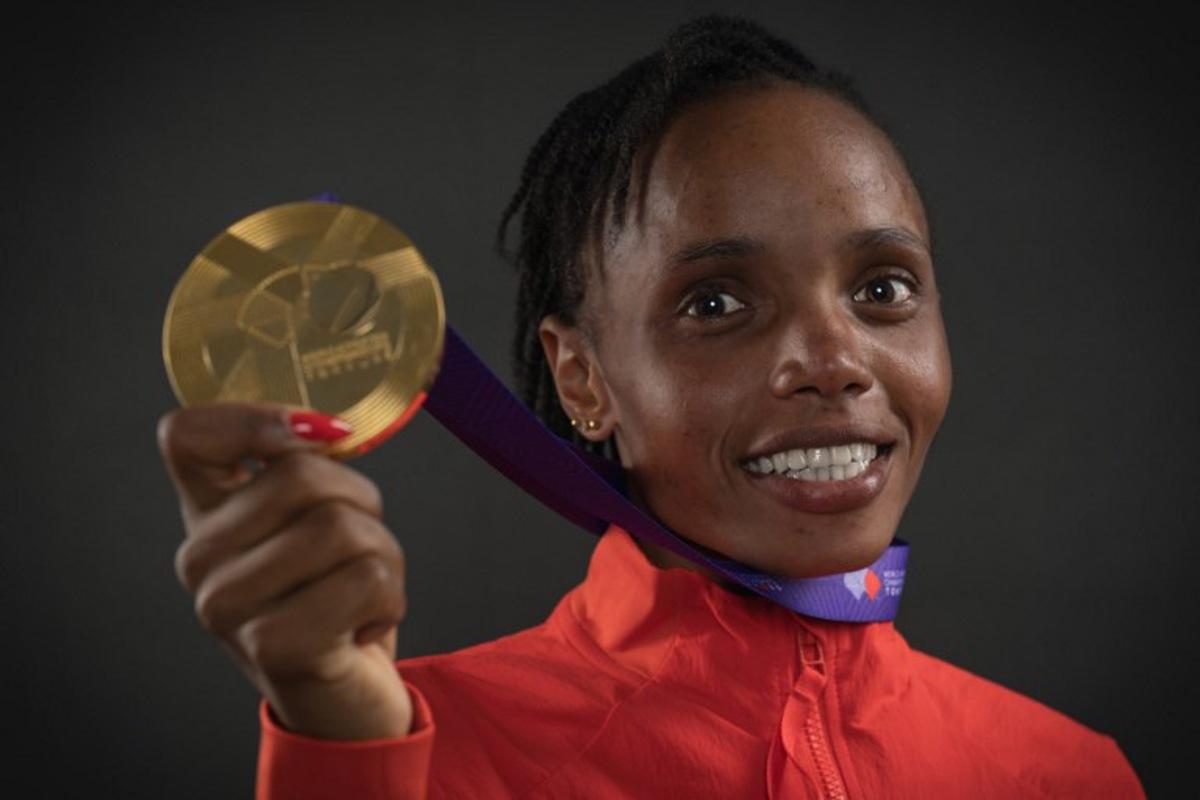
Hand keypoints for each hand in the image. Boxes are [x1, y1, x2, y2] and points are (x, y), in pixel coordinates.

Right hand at [157, 404, 412, 739]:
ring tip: (361, 594)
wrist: (343, 699)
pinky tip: (361, 629)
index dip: (256, 417)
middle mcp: (198, 558)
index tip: (320, 435)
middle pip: (301, 475)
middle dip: (362, 504)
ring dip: (384, 555)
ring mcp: (225, 605)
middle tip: (358, 552)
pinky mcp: (272, 645)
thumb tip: (331, 427)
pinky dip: (390, 598)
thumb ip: (308, 471)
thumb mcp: (315, 522)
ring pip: (342, 526)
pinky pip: (367, 578)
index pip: (186, 434)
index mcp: (205, 514)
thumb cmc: (335, 597)